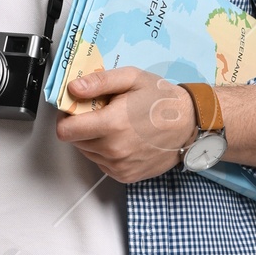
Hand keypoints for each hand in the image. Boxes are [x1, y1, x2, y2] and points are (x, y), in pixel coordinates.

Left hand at [54, 68, 196, 183]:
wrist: (190, 124)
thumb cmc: (162, 99)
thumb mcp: (131, 78)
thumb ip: (99, 82)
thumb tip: (73, 89)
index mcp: (112, 124)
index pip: (65, 131)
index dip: (66, 118)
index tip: (76, 109)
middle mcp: (113, 150)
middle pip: (75, 141)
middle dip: (81, 127)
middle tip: (102, 113)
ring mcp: (119, 166)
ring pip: (88, 153)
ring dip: (93, 140)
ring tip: (116, 125)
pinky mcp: (126, 176)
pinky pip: (102, 164)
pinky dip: (106, 152)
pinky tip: (123, 139)